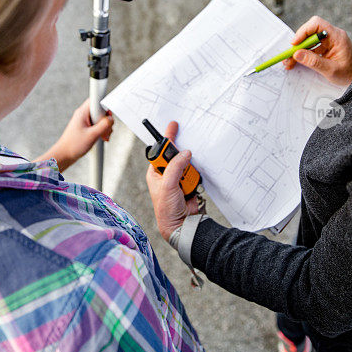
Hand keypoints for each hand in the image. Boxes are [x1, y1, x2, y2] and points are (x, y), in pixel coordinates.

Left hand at [37, 99, 113, 171]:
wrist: (65, 155)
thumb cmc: (73, 145)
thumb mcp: (92, 135)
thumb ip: (104, 125)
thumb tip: (111, 119)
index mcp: (82, 112)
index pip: (96, 99)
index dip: (104, 103)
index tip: (109, 108)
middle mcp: (83, 114)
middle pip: (101, 110)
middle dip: (106, 120)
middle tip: (106, 130)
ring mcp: (85, 120)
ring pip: (100, 118)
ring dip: (105, 127)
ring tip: (103, 136)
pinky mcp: (87, 127)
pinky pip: (98, 124)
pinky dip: (102, 130)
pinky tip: (102, 137)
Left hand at [145, 121, 200, 241]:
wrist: (181, 225)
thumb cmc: (166, 209)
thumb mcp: (167, 185)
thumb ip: (176, 167)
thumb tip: (185, 153)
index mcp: (155, 172)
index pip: (160, 151)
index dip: (167, 140)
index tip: (173, 127)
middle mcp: (166, 174)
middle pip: (177, 156)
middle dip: (182, 158)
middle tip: (182, 167)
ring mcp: (179, 179)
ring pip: (188, 164)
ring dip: (190, 172)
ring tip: (185, 185)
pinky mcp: (189, 183)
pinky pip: (196, 173)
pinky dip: (196, 177)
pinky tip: (192, 187)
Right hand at [282, 16, 351, 85]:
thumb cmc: (351, 72)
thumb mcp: (331, 70)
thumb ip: (314, 62)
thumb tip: (297, 54)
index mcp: (336, 36)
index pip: (316, 24)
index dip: (303, 32)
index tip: (294, 44)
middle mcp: (332, 35)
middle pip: (309, 31)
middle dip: (298, 43)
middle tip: (289, 56)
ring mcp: (328, 41)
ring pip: (308, 39)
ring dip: (298, 49)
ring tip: (290, 62)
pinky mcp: (325, 47)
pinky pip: (310, 46)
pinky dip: (302, 54)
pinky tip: (297, 62)